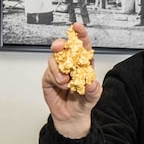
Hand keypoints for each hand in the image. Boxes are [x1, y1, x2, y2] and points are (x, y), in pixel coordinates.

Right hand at [41, 23, 100, 138]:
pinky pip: (50, 72)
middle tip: (60, 47)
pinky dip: (56, 78)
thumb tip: (92, 83)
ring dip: (59, 68)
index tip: (77, 27)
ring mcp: (58, 70)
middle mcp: (70, 64)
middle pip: (64, 48)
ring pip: (54, 59)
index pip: (82, 46)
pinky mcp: (49, 78)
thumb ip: (94, 90)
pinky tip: (62, 85)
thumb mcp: (93, 97)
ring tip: (66, 82)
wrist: (72, 117)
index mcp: (83, 63)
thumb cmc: (83, 102)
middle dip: (61, 44)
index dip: (80, 35)